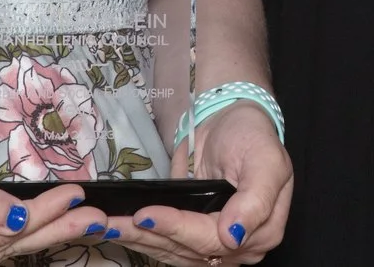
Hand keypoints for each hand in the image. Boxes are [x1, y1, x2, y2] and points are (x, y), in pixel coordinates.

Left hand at [115, 104, 290, 264]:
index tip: (146, 214)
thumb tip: (233, 236)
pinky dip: (141, 238)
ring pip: (172, 252)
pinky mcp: (192, 237)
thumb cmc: (252, 135)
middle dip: (149, 235)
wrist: (233, 122)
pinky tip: (118, 229)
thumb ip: (256, 200)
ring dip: (138, 240)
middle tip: (113, 222)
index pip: (212, 239)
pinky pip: (166, 245)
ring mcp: (213, 244)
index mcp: (262, 232)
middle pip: (188, 250)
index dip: (177, 228)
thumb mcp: (265, 159)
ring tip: (108, 225)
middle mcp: (238, 246)